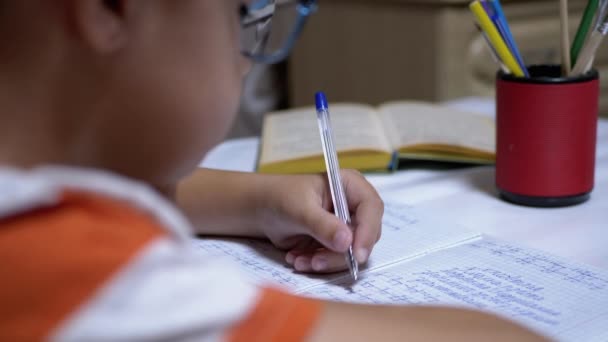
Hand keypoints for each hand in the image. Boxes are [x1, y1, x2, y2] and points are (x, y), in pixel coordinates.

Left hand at [258, 170, 382, 272]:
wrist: (261, 210)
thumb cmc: (280, 198)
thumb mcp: (300, 210)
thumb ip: (323, 225)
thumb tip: (347, 242)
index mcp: (350, 186)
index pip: (371, 208)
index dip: (367, 231)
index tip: (356, 254)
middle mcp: (353, 206)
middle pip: (364, 235)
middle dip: (340, 253)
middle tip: (317, 261)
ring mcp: (345, 226)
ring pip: (350, 253)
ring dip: (326, 261)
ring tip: (299, 260)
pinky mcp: (335, 243)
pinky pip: (336, 260)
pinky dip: (317, 263)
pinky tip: (297, 258)